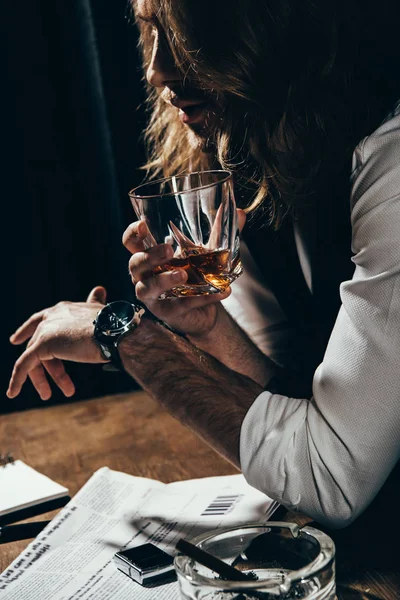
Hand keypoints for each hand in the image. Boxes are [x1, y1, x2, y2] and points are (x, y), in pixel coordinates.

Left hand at [7, 287, 108, 400]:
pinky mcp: (42, 345)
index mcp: (63, 309)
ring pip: (34, 358)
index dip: (27, 330)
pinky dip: (17, 380)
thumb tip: (100, 289)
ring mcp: (46, 330)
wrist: (115, 332)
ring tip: (49, 395)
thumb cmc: (114, 325)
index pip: (40, 319)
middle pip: (39, 344)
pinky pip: (23, 365)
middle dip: (47, 368)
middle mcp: (51, 316)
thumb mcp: (100, 312)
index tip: (15, 339)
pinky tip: (12, 392)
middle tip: (49, 388)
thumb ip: (95, 302)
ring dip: (41, 378)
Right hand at [123, 210, 245, 336]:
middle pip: (135, 263)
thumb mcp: (207, 251)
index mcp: (149, 255)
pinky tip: (220, 293)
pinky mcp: (166, 312)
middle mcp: (145, 275)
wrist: (206, 309)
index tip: (143, 225)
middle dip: (149, 256)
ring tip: (183, 275)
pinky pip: (179, 305)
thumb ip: (220, 232)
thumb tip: (241, 212)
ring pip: (147, 288)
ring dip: (164, 280)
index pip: (131, 242)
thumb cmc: (196, 274)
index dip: (132, 233)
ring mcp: (153, 296)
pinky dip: (200, 299)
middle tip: (168, 250)